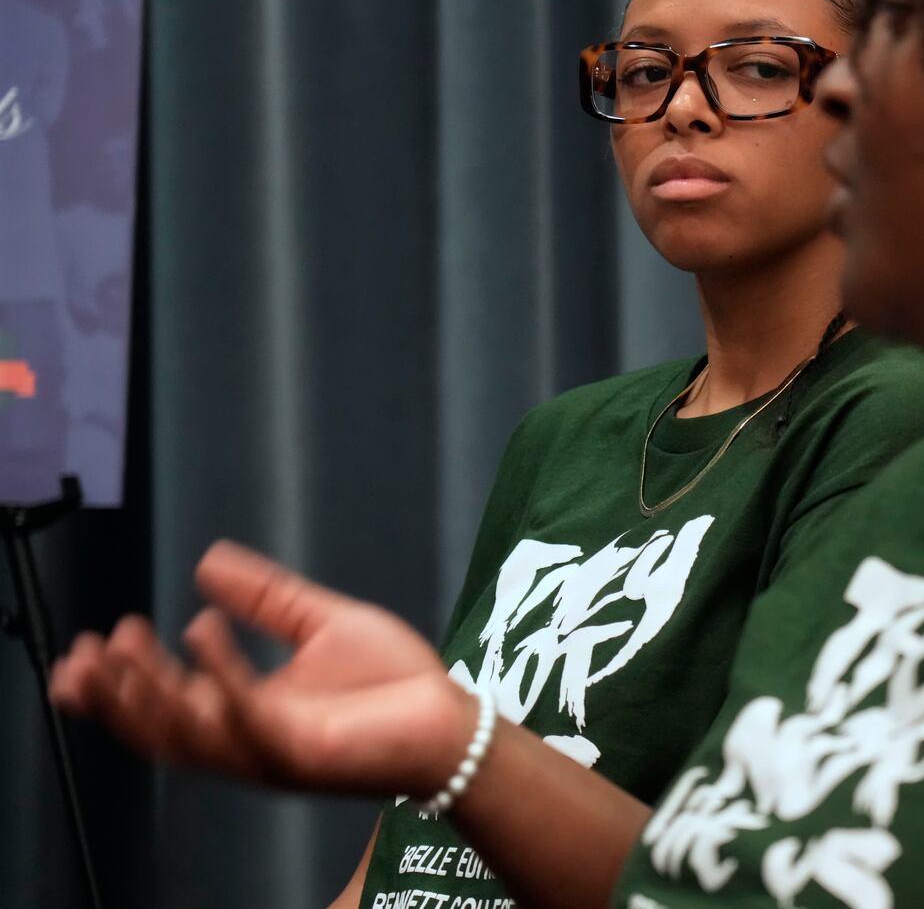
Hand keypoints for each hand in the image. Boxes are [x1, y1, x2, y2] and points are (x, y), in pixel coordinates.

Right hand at [49, 540, 475, 798]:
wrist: (450, 719)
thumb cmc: (394, 683)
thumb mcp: (319, 623)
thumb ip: (265, 597)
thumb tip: (208, 562)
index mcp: (245, 713)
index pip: (164, 704)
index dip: (117, 683)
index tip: (83, 648)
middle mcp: (247, 740)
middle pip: (159, 727)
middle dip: (115, 692)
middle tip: (85, 650)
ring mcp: (271, 750)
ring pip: (188, 732)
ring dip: (148, 689)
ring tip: (124, 643)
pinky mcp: (302, 750)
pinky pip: (249, 715)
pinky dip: (221, 674)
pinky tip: (202, 631)